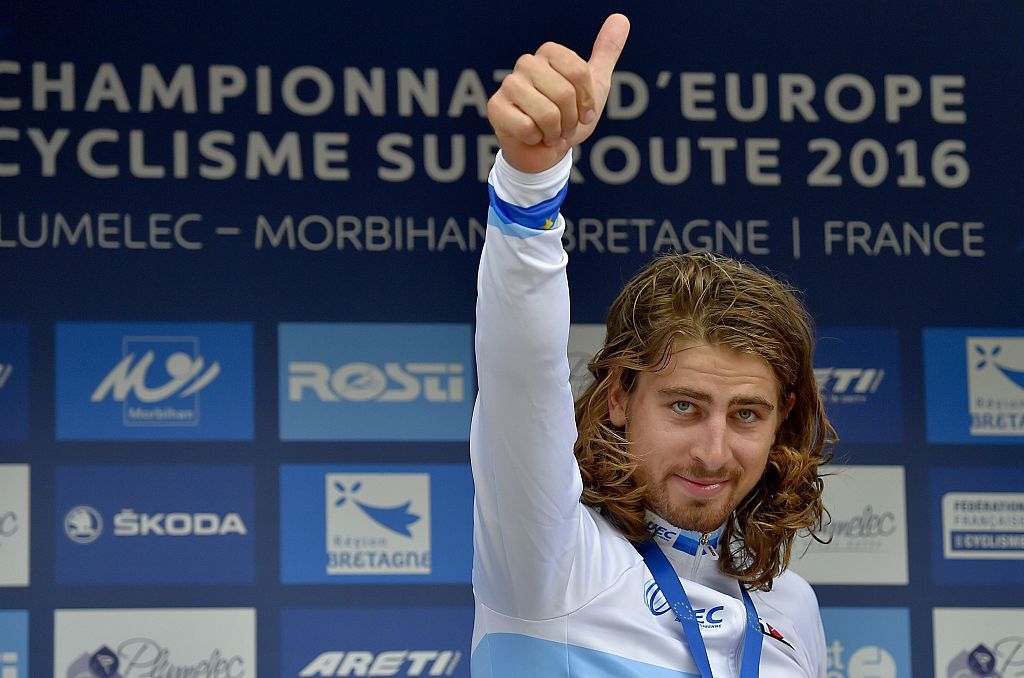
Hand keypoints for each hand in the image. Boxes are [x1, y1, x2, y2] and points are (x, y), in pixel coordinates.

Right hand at [487, 14, 629, 173]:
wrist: (544, 151)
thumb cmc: (567, 116)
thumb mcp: (595, 85)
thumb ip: (606, 52)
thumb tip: (621, 18)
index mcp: (549, 53)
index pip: (578, 72)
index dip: (586, 100)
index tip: (583, 112)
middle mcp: (526, 63)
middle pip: (563, 93)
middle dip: (570, 119)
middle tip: (564, 125)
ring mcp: (509, 84)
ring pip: (546, 113)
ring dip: (554, 131)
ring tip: (550, 131)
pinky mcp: (496, 107)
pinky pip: (527, 127)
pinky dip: (536, 139)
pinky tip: (532, 136)